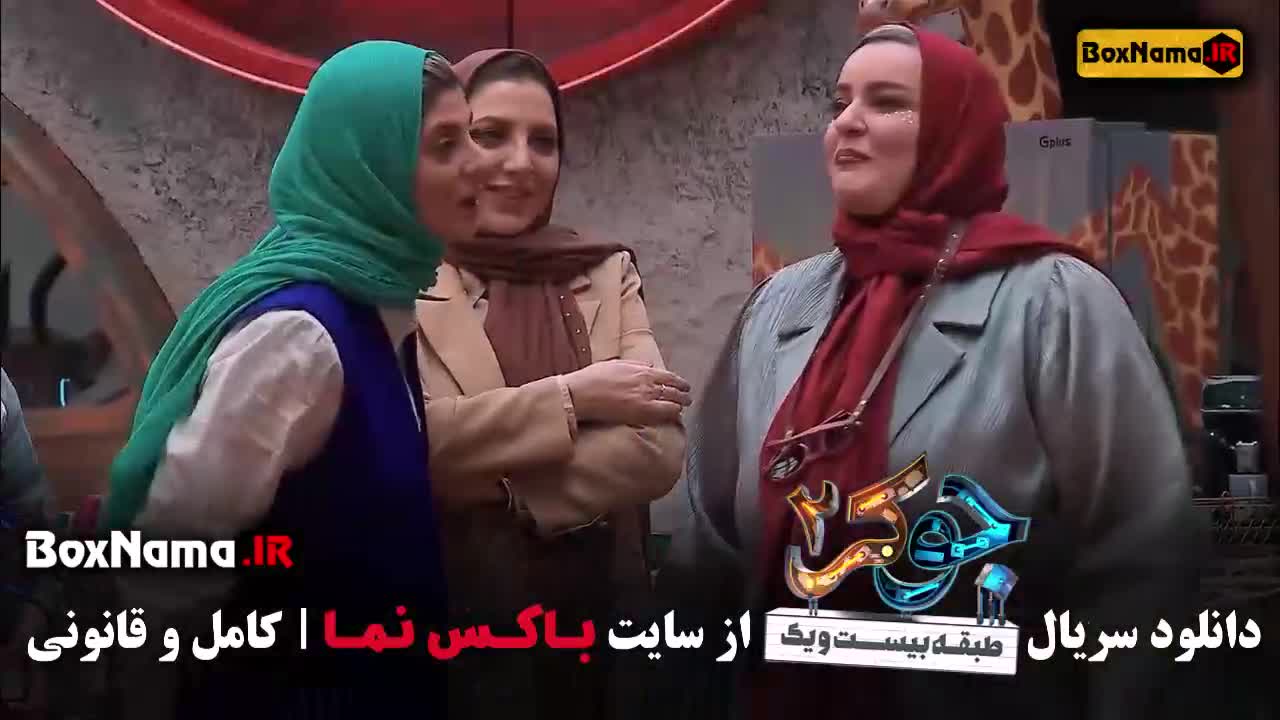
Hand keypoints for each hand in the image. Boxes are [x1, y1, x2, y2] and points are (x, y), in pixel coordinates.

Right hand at [562, 360, 691, 425]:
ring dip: (680, 405)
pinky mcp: (640, 413)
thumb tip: (649, 365)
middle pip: (673, 390)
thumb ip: (635, 365)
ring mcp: (645, 399)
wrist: (581, 393)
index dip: (678, 382)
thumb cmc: (593, 378)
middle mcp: (647, 384)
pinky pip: (664, 414)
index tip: (683, 385)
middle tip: (688, 398)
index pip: (668, 376)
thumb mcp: (616, 364)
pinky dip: (671, 414)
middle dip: (683, 394)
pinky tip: (674, 416)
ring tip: (683, 408)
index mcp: (642, 371)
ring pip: (672, 402)